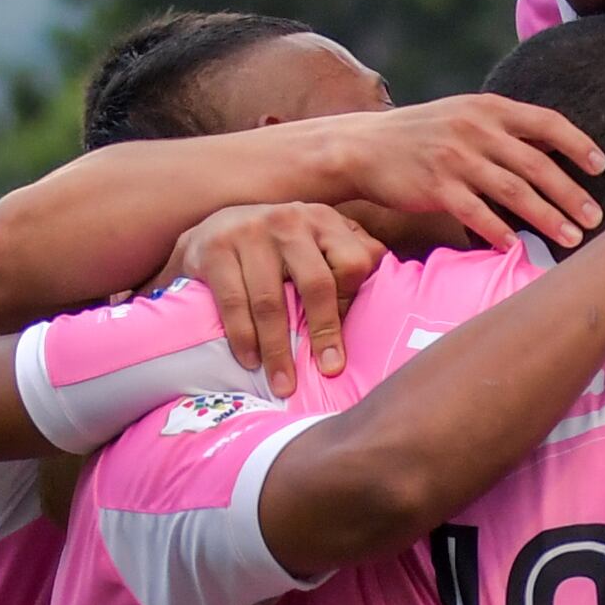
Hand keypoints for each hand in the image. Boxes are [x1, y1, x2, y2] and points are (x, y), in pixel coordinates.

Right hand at [170, 200, 390, 394]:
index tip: (344, 337)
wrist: (210, 229)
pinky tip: (250, 361)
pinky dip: (243, 339)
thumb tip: (395, 285)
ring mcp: (249, 231)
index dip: (351, 304)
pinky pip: (234, 303)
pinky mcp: (215, 249)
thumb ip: (350, 256)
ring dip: (278, 351)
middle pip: (316, 284)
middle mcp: (289, 220)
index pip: (353, 263)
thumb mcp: (316, 242)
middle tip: (328, 372)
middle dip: (324, 333)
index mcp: (322, 220)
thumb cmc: (276, 248)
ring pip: (272, 301)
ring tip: (283, 385)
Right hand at [318, 99, 604, 253]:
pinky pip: (477, 213)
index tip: (601, 165)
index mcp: (488, 108)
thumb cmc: (419, 136)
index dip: (577, 144)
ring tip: (572, 237)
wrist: (362, 146)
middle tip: (596, 217)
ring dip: (548, 217)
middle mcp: (476, 129)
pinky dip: (500, 231)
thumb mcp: (463, 116)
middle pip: (537, 164)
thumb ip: (504, 129)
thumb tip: (553, 146)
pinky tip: (518, 247)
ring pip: (514, 191)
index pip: (546, 122)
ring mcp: (455, 158)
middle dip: (572, 193)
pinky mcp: (436, 187)